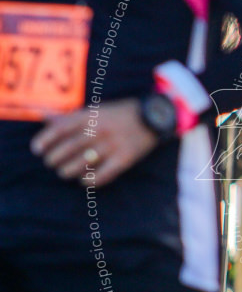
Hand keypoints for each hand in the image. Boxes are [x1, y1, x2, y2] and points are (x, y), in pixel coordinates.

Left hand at [31, 99, 158, 187]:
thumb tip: (42, 115)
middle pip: (69, 148)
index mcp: (90, 116)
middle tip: (51, 163)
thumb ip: (69, 116)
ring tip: (65, 173)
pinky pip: (104, 174)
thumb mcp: (94, 111)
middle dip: (55, 159)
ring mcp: (113, 145)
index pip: (60, 129)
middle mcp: (100, 130)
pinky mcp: (125, 159)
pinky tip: (84, 180)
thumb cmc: (118, 114)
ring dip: (69, 171)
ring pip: (83, 163)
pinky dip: (90, 180)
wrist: (153, 117)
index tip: (37, 150)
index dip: (45, 141)